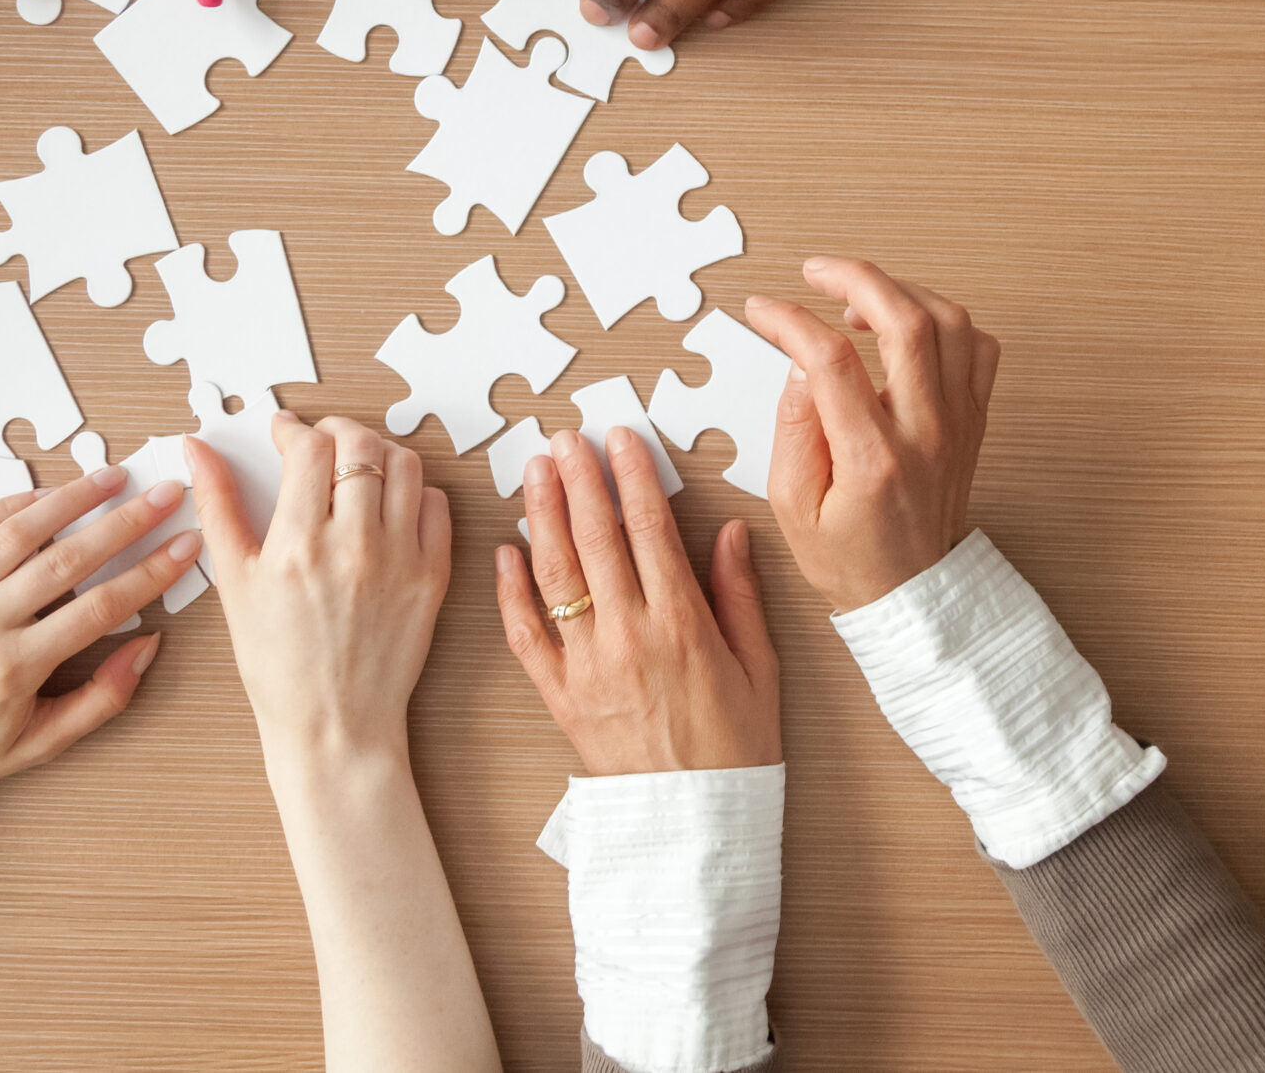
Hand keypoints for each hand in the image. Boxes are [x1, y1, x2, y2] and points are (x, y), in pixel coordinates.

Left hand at [0, 466, 198, 829]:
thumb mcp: (34, 748)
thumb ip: (100, 699)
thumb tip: (147, 647)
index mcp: (13, 670)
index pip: (103, 606)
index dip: (153, 571)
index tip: (187, 544)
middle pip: (69, 558)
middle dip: (127, 521)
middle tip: (165, 494)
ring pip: (17, 533)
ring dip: (70, 499)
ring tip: (111, 478)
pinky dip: (7, 508)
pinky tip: (41, 495)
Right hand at [195, 414, 450, 763]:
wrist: (333, 724)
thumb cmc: (277, 663)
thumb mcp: (234, 584)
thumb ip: (217, 506)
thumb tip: (198, 448)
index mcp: (298, 545)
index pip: (309, 448)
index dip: (293, 429)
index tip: (283, 433)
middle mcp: (354, 545)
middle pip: (360, 445)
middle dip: (336, 430)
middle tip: (319, 444)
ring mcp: (400, 559)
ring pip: (406, 465)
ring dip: (378, 452)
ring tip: (355, 468)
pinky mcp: (432, 576)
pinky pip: (436, 505)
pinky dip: (415, 490)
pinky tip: (388, 504)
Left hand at [495, 428, 777, 772]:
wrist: (694, 825)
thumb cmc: (736, 748)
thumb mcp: (760, 667)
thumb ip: (741, 595)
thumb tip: (731, 531)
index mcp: (683, 624)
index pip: (650, 530)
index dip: (631, 478)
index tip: (620, 440)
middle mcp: (629, 636)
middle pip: (596, 540)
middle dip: (579, 481)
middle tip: (566, 438)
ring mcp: (588, 666)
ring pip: (556, 577)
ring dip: (542, 517)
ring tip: (534, 472)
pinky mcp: (560, 697)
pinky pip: (526, 637)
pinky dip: (510, 592)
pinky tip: (504, 552)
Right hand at [744, 258, 1001, 612]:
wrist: (914, 596)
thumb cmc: (850, 559)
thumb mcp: (792, 507)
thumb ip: (793, 429)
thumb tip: (799, 365)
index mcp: (873, 458)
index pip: (831, 360)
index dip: (790, 322)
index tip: (763, 311)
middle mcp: (926, 432)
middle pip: (906, 321)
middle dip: (855, 279)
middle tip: (816, 272)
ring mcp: (958, 423)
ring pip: (950, 323)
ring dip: (901, 293)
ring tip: (858, 300)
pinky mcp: (974, 420)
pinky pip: (978, 348)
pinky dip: (945, 321)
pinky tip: (907, 328)